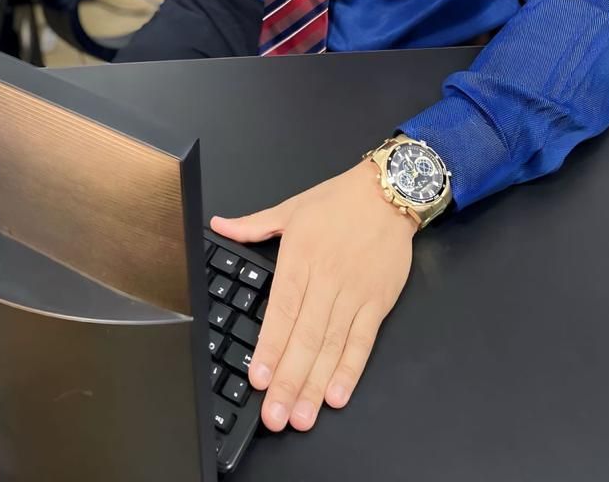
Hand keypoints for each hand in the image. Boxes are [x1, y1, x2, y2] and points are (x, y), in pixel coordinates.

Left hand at [210, 160, 415, 432]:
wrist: (388, 192)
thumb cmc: (337, 201)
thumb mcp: (291, 208)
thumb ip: (253, 225)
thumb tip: (219, 225)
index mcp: (300, 257)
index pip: (283, 310)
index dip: (271, 347)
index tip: (260, 379)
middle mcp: (327, 279)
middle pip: (306, 337)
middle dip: (289, 381)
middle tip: (275, 416)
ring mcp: (354, 293)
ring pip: (332, 346)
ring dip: (316, 385)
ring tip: (302, 417)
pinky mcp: (378, 303)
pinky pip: (362, 342)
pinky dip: (350, 370)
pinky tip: (337, 395)